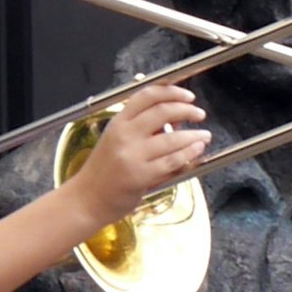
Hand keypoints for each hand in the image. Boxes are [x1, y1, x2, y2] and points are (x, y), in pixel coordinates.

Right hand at [63, 84, 210, 223]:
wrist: (87, 199)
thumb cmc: (103, 170)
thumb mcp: (116, 139)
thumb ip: (139, 125)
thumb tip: (172, 111)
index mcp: (118, 122)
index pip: (147, 96)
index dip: (171, 92)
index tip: (188, 95)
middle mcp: (124, 135)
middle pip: (162, 112)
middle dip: (187, 110)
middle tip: (200, 114)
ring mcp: (132, 155)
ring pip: (172, 139)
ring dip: (194, 136)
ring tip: (205, 136)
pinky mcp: (140, 176)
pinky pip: (171, 161)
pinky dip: (188, 154)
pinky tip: (197, 150)